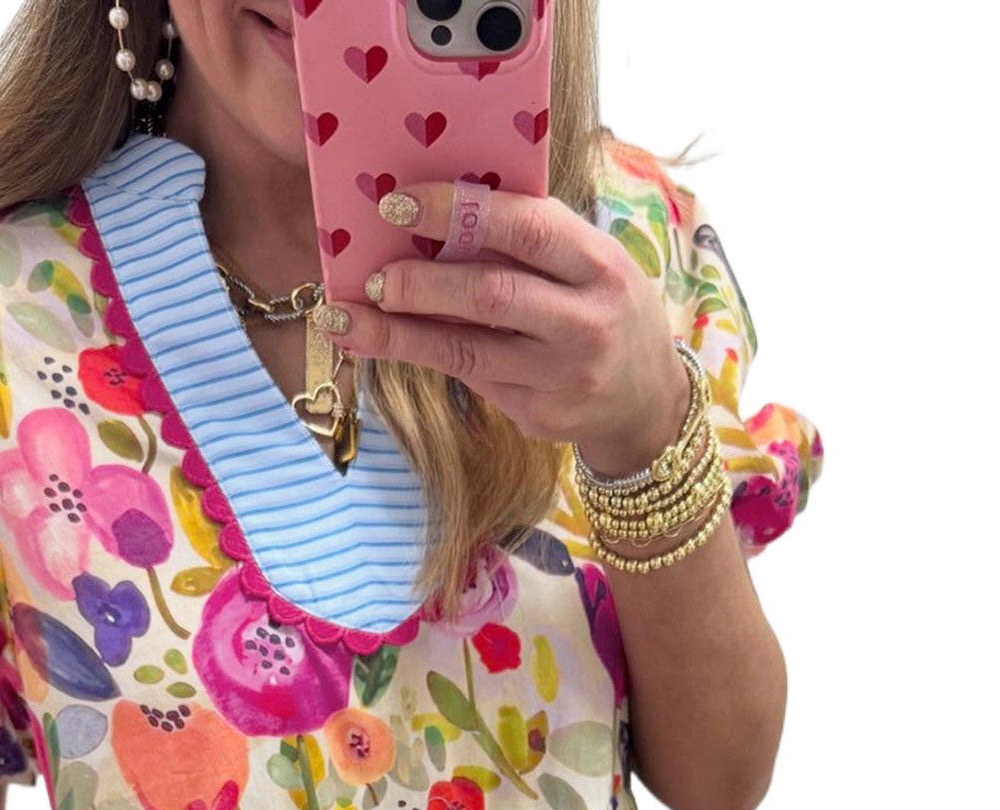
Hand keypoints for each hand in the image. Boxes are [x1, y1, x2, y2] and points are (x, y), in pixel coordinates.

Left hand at [322, 179, 692, 476]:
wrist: (647, 402)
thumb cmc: (607, 310)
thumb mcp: (592, 263)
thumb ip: (535, 239)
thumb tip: (441, 212)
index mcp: (599, 264)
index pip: (525, 227)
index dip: (456, 211)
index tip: (398, 203)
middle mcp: (585, 322)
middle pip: (491, 294)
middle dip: (422, 282)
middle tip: (374, 274)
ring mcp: (562, 377)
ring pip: (467, 351)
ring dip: (400, 333)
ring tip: (351, 316)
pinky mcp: (539, 417)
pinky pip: (472, 381)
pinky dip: (423, 358)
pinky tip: (382, 343)